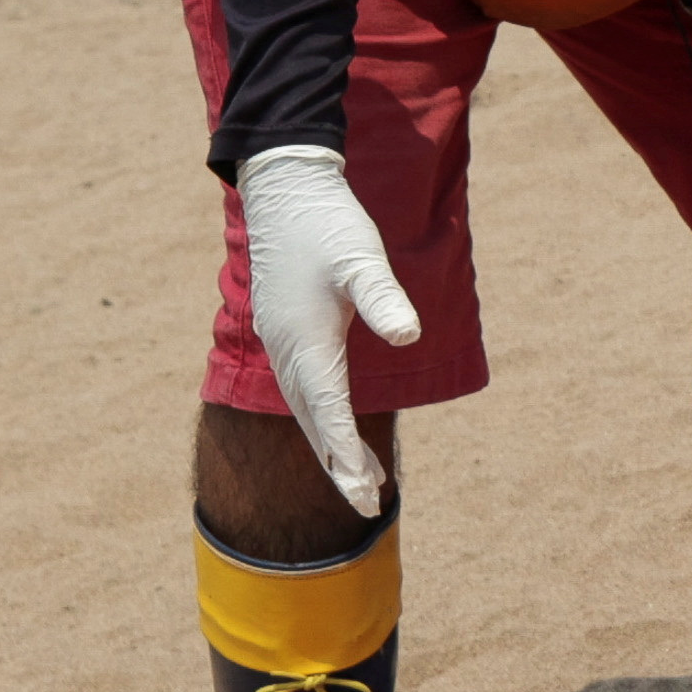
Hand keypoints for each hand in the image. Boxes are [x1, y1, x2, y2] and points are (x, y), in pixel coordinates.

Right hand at [235, 144, 422, 517]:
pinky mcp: (284, 330)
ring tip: (361, 477)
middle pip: (314, 424)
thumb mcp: (362, 258)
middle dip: (340, 467)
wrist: (286, 187)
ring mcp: (282, 341)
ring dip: (330, 445)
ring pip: (306, 409)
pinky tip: (335, 427)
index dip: (348, 459)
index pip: (330, 415)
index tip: (369, 495)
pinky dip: (320, 417)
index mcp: (308, 342)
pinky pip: (302, 388)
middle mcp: (288, 350)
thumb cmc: (329, 222)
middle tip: (369, 505)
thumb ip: (384, 298)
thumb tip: (409, 334)